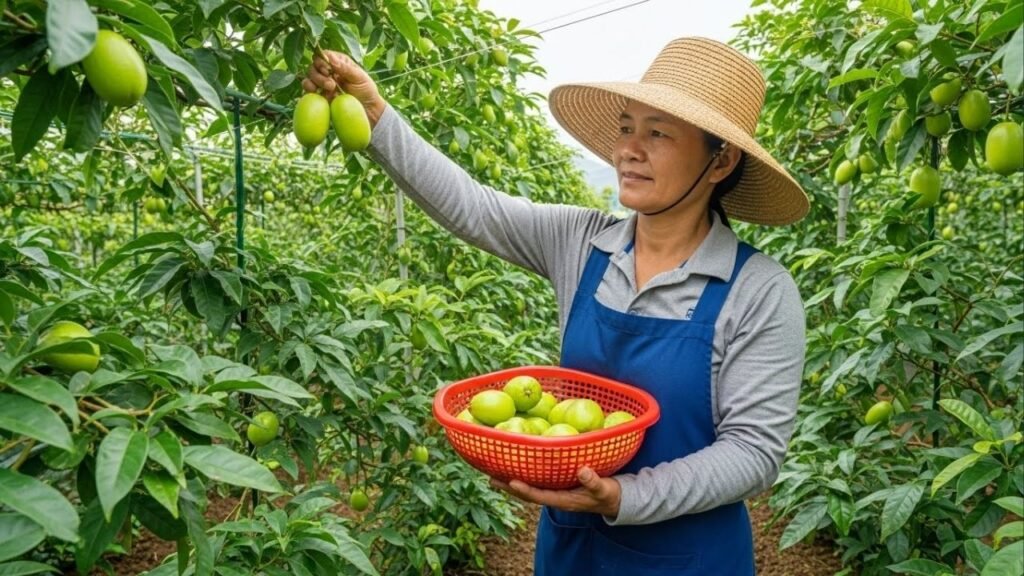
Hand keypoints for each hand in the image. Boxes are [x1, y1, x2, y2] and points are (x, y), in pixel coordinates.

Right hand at [302, 50, 386, 126]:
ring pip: (309, 78)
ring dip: (314, 82)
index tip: (327, 70)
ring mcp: (323, 83)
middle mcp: (329, 71)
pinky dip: (310, 92)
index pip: (323, 56)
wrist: (368, 111)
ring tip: (328, 90)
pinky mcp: (320, 96)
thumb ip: (345, 68)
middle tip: (331, 85)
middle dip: (319, 75)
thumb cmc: (367, 91)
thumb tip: (331, 58)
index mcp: (339, 62)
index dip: (321, 61)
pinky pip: (309, 91)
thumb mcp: (360, 78)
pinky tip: (318, 94)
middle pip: (313, 66)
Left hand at [490, 467, 621, 517]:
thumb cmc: (609, 494)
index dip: (525, 490)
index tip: (511, 481)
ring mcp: (555, 493)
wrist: (614, 501)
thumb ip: (594, 482)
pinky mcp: (557, 487)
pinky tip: (513, 469)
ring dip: (511, 483)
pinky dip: (523, 477)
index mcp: (564, 500)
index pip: (540, 496)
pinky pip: (536, 483)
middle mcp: (556, 498)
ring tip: (493, 474)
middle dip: (509, 487)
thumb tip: (583, 471)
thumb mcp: (604, 489)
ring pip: (529, 488)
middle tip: (490, 478)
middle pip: (527, 494)